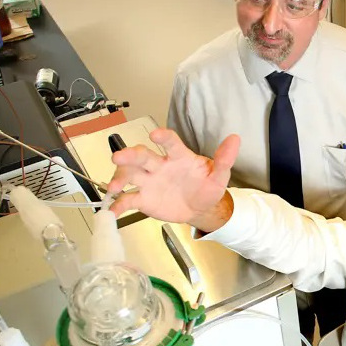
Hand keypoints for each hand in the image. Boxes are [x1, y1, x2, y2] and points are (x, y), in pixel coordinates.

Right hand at [107, 129, 239, 228]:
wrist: (200, 208)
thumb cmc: (207, 187)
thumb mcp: (219, 175)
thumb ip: (224, 159)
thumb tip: (235, 139)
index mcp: (178, 156)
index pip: (170, 142)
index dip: (163, 137)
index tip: (156, 134)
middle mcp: (160, 165)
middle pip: (142, 156)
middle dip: (130, 155)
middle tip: (119, 157)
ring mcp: (149, 181)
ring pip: (130, 175)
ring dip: (119, 178)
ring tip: (114, 188)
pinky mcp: (143, 198)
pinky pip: (128, 200)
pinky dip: (118, 205)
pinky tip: (111, 211)